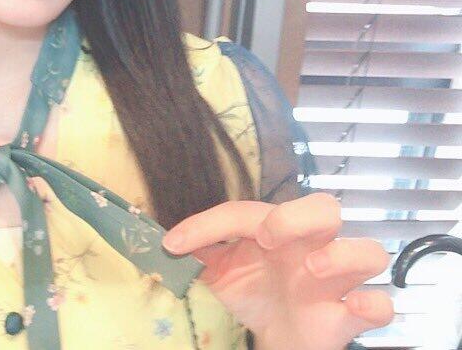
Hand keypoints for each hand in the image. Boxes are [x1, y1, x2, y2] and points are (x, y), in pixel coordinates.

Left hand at [161, 192, 393, 349]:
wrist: (274, 337)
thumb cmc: (249, 292)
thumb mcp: (215, 271)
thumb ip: (193, 252)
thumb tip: (159, 240)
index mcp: (273, 228)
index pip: (244, 212)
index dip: (206, 224)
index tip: (173, 245)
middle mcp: (309, 246)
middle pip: (325, 207)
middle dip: (299, 216)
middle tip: (269, 238)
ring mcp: (335, 281)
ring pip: (368, 250)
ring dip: (341, 255)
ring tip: (311, 269)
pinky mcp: (350, 317)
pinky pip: (383, 304)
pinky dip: (374, 303)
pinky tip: (351, 307)